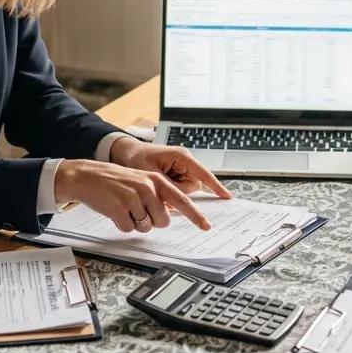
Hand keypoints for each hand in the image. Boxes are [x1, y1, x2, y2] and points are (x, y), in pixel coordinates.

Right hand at [54, 155, 224, 233]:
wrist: (87, 176)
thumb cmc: (115, 181)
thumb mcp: (140, 180)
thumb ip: (157, 194)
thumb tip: (169, 215)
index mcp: (156, 179)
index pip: (182, 200)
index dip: (196, 215)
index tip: (207, 226)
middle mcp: (148, 187)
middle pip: (163, 221)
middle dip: (152, 221)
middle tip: (138, 210)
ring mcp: (134, 198)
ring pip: (145, 227)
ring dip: (135, 222)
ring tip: (124, 207)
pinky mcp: (119, 208)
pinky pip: (129, 229)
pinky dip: (122, 224)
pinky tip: (114, 210)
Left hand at [109, 137, 232, 198]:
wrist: (125, 152)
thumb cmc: (136, 158)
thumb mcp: (151, 174)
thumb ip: (168, 187)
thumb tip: (182, 200)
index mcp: (181, 157)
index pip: (204, 173)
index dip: (216, 186)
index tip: (226, 196)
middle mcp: (184, 162)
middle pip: (192, 186)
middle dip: (178, 191)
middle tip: (160, 187)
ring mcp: (180, 167)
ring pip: (185, 190)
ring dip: (172, 192)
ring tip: (156, 183)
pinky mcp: (175, 173)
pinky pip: (178, 188)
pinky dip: (169, 191)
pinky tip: (158, 185)